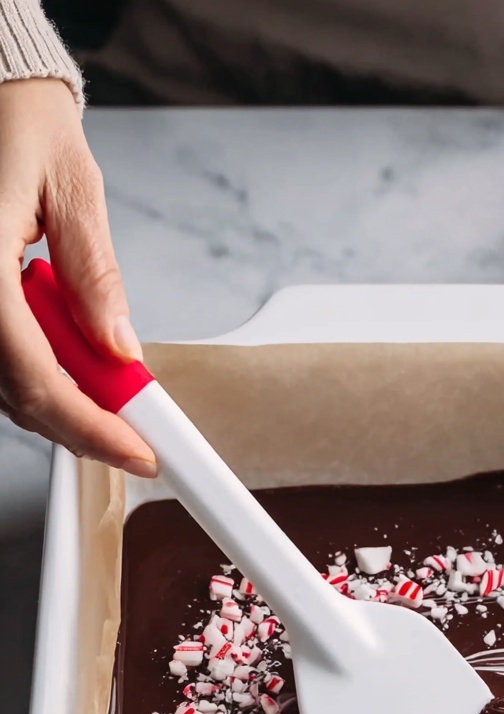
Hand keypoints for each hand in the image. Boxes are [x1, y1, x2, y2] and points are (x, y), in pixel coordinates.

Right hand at [0, 80, 154, 475]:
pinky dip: (38, 372)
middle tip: (136, 438)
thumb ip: (94, 276)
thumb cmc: (17, 120)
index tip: (139, 452)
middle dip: (81, 425)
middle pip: (17, 394)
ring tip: (115, 398)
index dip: (90, 427)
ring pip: (4, 385)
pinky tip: (75, 365)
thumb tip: (120, 349)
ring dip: (61, 403)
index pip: (35, 377)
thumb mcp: (73, 190)